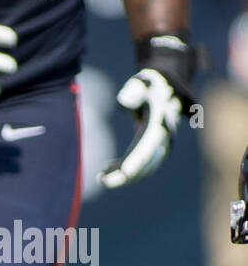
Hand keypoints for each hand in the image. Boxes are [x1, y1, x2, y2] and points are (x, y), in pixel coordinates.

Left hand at [98, 70, 183, 188]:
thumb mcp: (141, 84)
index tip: (122, 173)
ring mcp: (160, 146)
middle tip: (102, 181)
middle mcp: (163, 138)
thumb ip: (133, 91)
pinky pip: (140, 165)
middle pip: (146, 163)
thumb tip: (122, 102)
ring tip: (100, 177)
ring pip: (144, 169)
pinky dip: (124, 171)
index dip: (136, 162)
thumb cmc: (148, 85)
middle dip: (125, 176)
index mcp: (159, 124)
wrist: (164, 87)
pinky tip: (106, 169)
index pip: (147, 147)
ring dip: (123, 176)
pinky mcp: (153, 149)